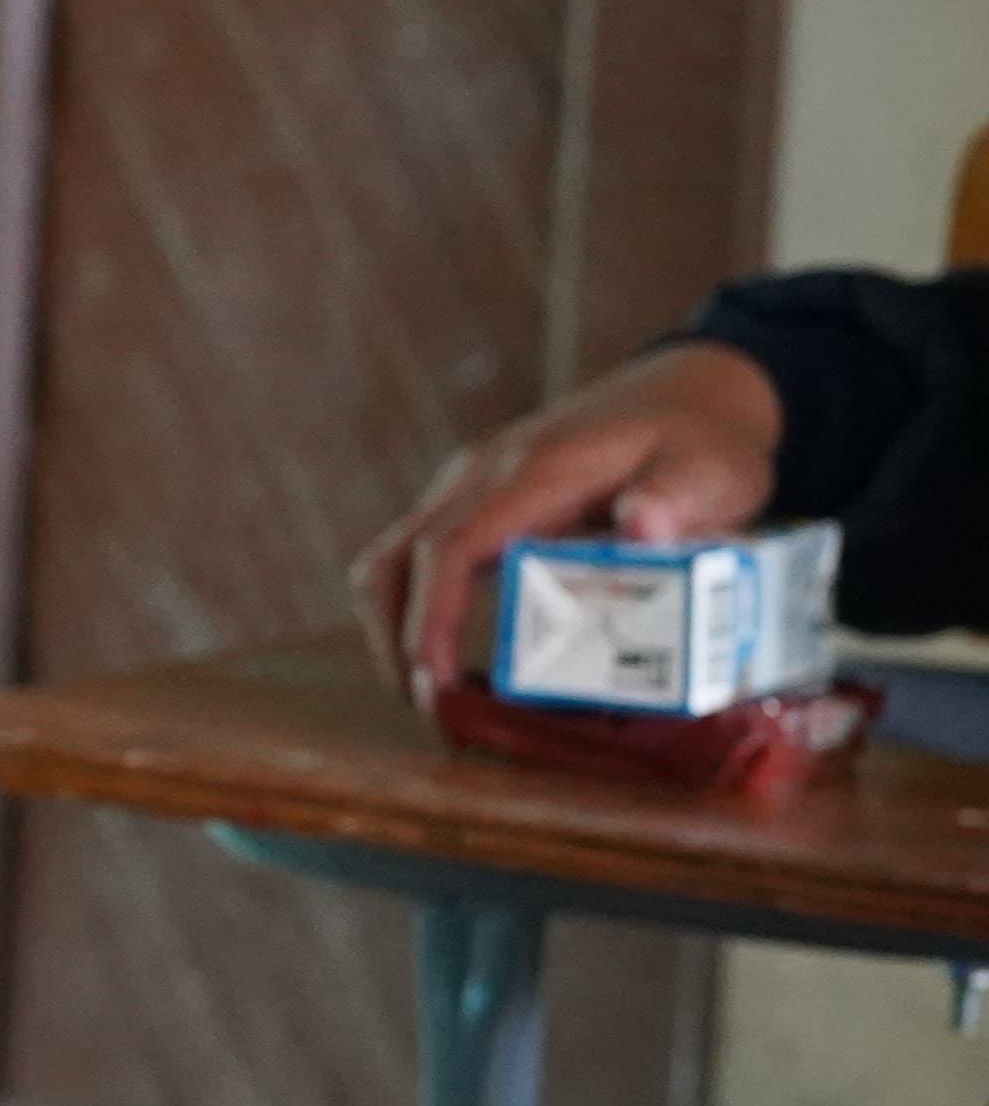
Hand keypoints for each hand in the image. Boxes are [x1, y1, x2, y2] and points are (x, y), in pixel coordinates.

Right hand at [355, 341, 785, 690]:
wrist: (684, 396)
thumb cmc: (701, 441)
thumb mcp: (711, 470)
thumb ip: (678, 497)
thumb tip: (643, 528)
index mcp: (535, 470)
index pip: (452, 544)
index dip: (432, 616)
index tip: (435, 679)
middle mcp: (482, 475)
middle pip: (396, 558)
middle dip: (397, 639)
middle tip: (432, 710)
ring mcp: (469, 488)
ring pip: (393, 560)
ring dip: (396, 629)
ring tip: (433, 695)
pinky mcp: (473, 506)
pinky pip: (418, 560)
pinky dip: (417, 612)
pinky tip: (450, 657)